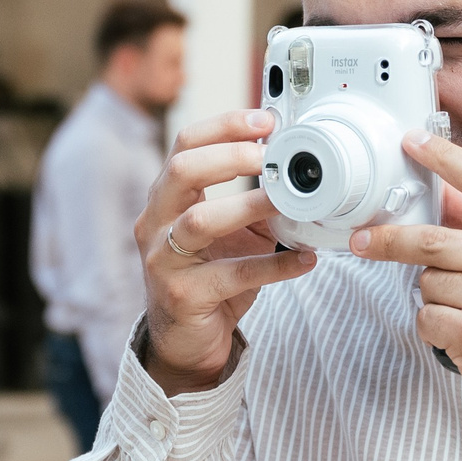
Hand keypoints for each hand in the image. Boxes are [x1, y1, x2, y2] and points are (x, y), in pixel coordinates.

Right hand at [137, 107, 315, 394]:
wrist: (187, 340)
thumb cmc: (210, 276)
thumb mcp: (232, 231)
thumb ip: (257, 200)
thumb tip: (304, 170)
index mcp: (168, 197)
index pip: (186, 144)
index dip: (225, 126)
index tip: (266, 120)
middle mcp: (157, 222)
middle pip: (182, 171)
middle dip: (231, 156)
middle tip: (272, 158)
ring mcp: (164, 259)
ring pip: (200, 222)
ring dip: (248, 206)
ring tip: (287, 202)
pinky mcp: (183, 295)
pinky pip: (231, 275)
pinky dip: (273, 267)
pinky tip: (304, 260)